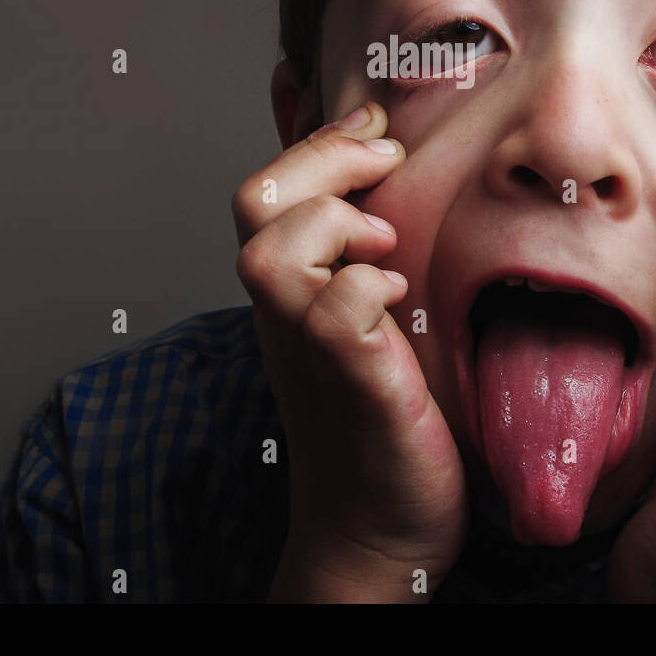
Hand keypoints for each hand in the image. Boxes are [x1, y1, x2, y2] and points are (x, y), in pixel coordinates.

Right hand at [232, 102, 466, 600]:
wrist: (378, 533)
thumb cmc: (384, 421)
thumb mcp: (372, 321)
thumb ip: (367, 260)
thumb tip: (395, 190)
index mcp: (292, 291)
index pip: (267, 188)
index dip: (316, 139)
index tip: (375, 123)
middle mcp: (285, 315)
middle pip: (256, 202)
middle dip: (322, 157)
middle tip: (385, 157)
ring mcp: (310, 351)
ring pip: (271, 252)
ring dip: (333, 224)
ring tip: (385, 241)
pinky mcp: (354, 385)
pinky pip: (335, 313)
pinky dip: (367, 288)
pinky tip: (400, 298)